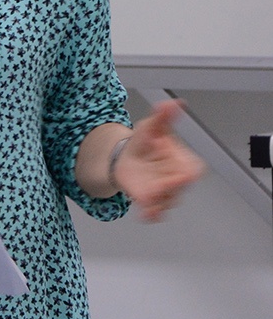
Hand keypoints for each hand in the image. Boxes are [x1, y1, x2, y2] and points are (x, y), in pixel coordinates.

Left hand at [115, 101, 204, 221]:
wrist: (125, 157)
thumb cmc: (144, 143)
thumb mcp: (151, 126)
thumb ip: (162, 116)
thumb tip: (173, 103)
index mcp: (182, 160)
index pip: (193, 171)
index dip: (187, 174)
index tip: (182, 175)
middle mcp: (176, 178)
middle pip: (180, 189)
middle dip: (170, 190)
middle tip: (158, 187)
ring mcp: (166, 192)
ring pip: (167, 202)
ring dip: (158, 203)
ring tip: (147, 198)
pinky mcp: (152, 201)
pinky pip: (156, 213)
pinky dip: (152, 215)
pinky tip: (146, 215)